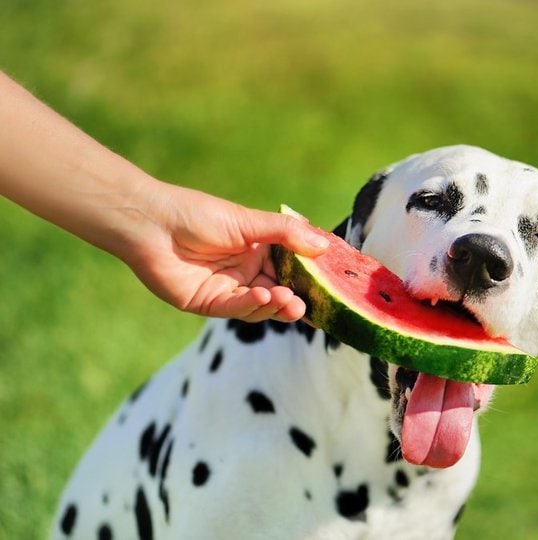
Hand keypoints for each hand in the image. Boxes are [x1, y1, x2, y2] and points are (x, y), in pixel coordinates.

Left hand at [122, 182, 327, 321]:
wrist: (151, 224)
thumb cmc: (198, 215)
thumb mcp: (249, 221)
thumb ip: (286, 233)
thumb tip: (324, 244)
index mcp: (258, 250)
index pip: (292, 268)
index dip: (310, 278)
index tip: (331, 284)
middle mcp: (246, 271)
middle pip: (279, 291)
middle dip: (295, 299)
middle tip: (306, 304)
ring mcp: (228, 289)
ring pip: (261, 305)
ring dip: (276, 305)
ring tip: (288, 301)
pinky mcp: (208, 303)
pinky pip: (236, 308)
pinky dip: (252, 304)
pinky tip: (263, 295)